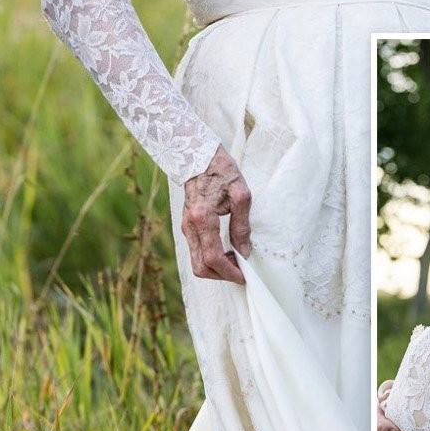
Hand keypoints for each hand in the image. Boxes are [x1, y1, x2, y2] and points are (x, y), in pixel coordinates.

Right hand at [181, 147, 252, 284]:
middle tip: (240, 270)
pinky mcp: (186, 225)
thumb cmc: (222, 171)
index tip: (244, 276)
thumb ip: (242, 225)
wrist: (198, 155)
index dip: (229, 272)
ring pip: (196, 261)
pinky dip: (210, 258)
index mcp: (202, 218)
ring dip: (216, 268)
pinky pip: (196, 251)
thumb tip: (244, 251)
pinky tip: (225, 250)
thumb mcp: (241, 194)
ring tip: (235, 259)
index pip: (213, 257)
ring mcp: (185, 226)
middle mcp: (189, 226)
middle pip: (200, 266)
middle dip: (221, 275)